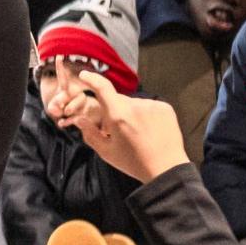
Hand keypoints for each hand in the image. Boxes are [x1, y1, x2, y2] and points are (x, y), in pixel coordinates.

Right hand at [51, 70, 189, 183]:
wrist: (166, 168)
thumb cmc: (133, 162)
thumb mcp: (106, 151)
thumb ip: (89, 132)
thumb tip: (79, 118)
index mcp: (118, 115)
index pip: (102, 87)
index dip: (92, 79)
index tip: (84, 75)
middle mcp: (135, 105)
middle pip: (118, 100)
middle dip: (114, 111)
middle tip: (117, 131)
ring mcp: (152, 105)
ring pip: (133, 104)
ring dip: (131, 114)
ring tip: (137, 133)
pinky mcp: (165, 108)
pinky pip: (148, 106)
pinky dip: (145, 115)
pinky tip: (149, 130)